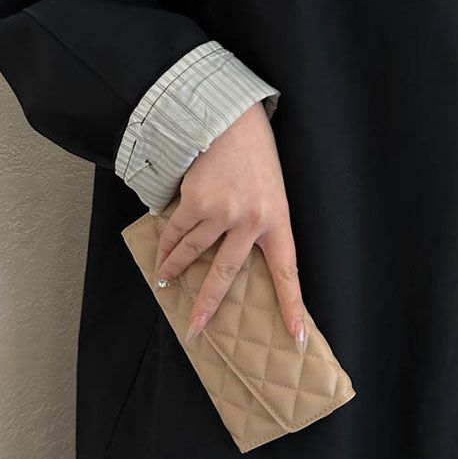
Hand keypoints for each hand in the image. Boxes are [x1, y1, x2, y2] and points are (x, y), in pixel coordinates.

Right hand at [154, 101, 306, 351]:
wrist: (232, 119)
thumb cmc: (255, 159)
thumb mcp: (271, 194)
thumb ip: (258, 227)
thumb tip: (230, 261)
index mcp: (278, 221)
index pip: (288, 272)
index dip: (292, 307)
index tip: (297, 339)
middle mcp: (252, 220)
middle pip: (225, 274)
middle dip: (207, 306)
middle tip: (194, 329)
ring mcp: (222, 211)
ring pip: (192, 251)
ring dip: (174, 268)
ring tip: (164, 281)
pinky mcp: (196, 200)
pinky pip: (176, 231)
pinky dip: (165, 244)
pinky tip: (160, 256)